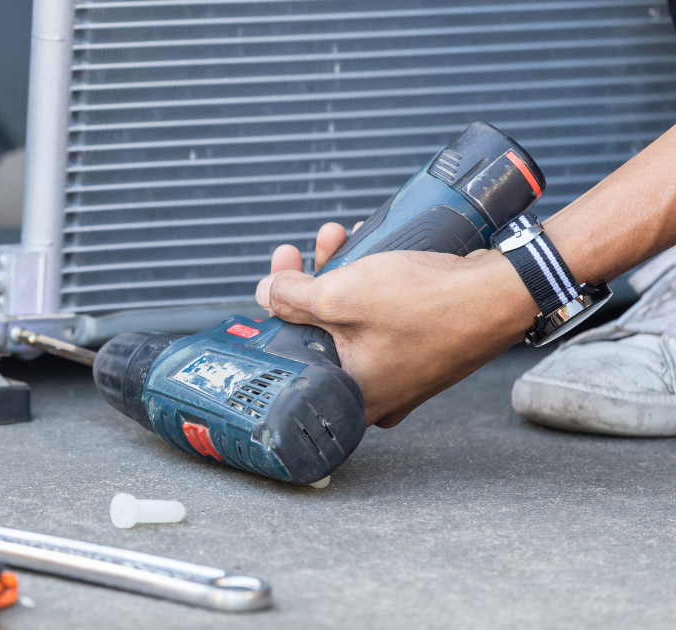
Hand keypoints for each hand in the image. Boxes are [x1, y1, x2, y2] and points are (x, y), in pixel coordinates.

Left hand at [257, 223, 537, 427]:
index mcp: (353, 396)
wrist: (505, 293)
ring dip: (337, 273)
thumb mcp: (341, 297)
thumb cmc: (431, 306)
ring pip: (351, 318)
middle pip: (320, 333)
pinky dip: (369, 283)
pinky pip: (381, 315)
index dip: (278, 311)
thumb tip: (268, 293)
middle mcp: (377, 392)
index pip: (293, 356)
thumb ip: (293, 298)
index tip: (277, 279)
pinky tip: (366, 249)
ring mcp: (402, 370)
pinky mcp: (422, 345)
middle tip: (299, 253)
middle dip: (308, 282)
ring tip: (336, 237)